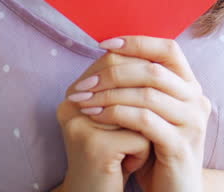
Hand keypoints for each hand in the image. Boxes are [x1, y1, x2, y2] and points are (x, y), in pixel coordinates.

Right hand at [56, 58, 152, 191]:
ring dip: (144, 133)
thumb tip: (152, 55)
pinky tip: (129, 167)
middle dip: (142, 102)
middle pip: (123, 80)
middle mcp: (71, 106)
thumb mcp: (113, 121)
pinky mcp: (95, 147)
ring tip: (135, 148)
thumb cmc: (111, 159)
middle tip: (143, 125)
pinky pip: (139, 138)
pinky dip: (142, 154)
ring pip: (137, 111)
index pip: (111, 60)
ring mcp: (81, 125)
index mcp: (73, 95)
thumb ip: (124, 90)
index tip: (151, 93)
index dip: (139, 71)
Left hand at [66, 37, 210, 191]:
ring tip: (84, 99)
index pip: (168, 50)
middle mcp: (197, 100)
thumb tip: (110, 51)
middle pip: (153, 70)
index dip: (137, 42)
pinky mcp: (180, 146)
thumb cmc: (158, 149)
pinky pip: (144, 120)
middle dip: (113, 72)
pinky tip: (96, 116)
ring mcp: (192, 123)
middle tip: (84, 82)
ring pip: (147, 94)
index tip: (104, 45)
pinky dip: (116, 114)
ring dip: (109, 94)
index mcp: (190, 87)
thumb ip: (143, 85)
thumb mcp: (153, 112)